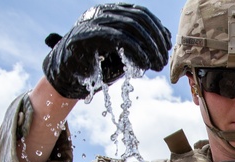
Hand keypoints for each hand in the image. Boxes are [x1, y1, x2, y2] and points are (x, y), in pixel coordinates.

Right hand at [43, 3, 171, 98]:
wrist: (66, 76)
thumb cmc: (96, 64)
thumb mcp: (122, 52)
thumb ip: (140, 43)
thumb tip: (167, 38)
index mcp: (111, 12)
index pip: (140, 13)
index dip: (157, 29)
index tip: (167, 47)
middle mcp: (102, 12)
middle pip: (138, 18)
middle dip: (155, 40)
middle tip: (163, 60)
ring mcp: (94, 21)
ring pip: (131, 26)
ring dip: (149, 47)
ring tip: (156, 65)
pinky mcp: (88, 35)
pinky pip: (118, 38)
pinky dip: (135, 51)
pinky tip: (144, 64)